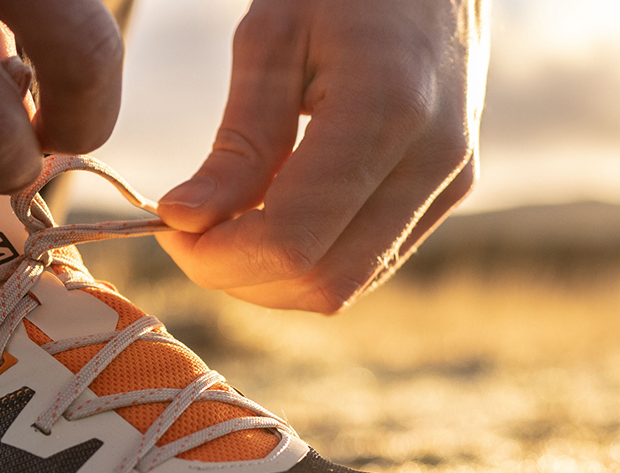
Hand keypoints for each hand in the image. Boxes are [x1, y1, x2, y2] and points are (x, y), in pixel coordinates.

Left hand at [154, 0, 487, 312]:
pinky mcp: (450, 192)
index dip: (216, 255)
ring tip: (226, 218)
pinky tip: (273, 211)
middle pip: (320, 283)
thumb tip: (185, 220)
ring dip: (271, 275)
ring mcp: (450, 183)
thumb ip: (237, 140)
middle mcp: (434, 162)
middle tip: (187, 229)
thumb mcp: (273, 37)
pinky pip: (366, 262)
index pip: (291, 240)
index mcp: (388, 111)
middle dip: (239, 275)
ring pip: (344, 288)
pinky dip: (308, 258)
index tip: (169, 223)